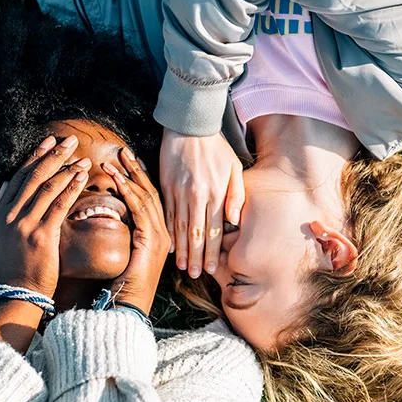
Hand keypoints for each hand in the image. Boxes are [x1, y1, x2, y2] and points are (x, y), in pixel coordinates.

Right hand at [0, 135, 90, 297]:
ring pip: (48, 187)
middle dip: (53, 155)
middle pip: (34, 177)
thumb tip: (6, 183)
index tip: (49, 142)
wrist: (17, 293)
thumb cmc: (9, 267)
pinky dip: (71, 188)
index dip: (35, 157)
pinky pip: (59, 205)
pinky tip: (82, 177)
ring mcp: (25, 225)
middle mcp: (9, 216)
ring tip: (82, 158)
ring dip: (67, 169)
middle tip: (70, 141)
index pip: (19, 177)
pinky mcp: (42, 235)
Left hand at [102, 149, 170, 314]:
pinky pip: (140, 209)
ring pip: (146, 197)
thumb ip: (126, 236)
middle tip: (124, 151)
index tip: (128, 162)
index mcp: (159, 236)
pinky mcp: (151, 240)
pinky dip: (127, 191)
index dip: (140, 179)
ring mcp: (160, 236)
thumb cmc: (122, 286)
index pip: (151, 200)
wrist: (127, 307)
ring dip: (130, 176)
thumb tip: (113, 218)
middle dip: (137, 171)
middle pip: (152, 194)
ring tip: (117, 159)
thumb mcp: (125, 255)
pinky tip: (117, 178)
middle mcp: (164, 234)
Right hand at [159, 128, 243, 277]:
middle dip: (195, 257)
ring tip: (181, 267)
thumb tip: (234, 220)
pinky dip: (168, 231)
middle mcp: (196, 196)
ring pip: (180, 227)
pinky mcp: (166, 186)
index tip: (211, 268)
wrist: (189, 126)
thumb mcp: (234, 168)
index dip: (212, 251)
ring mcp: (178, 192)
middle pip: (196, 234)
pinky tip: (169, 245)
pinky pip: (166, 214)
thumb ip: (236, 195)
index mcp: (214, 193)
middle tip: (194, 275)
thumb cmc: (216, 148)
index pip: (214, 230)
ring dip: (181, 249)